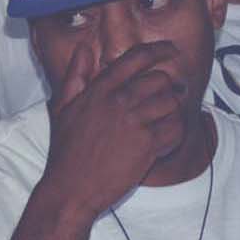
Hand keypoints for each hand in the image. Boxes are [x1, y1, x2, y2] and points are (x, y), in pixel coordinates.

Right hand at [40, 40, 188, 217]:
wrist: (70, 189)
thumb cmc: (66, 153)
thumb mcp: (62, 109)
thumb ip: (75, 77)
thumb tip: (83, 50)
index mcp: (100, 90)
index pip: (136, 58)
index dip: (159, 50)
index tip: (171, 50)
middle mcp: (118, 101)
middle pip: (160, 79)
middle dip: (167, 88)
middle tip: (167, 98)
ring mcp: (134, 122)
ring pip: (172, 102)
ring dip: (173, 112)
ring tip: (164, 122)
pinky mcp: (147, 145)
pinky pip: (177, 128)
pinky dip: (176, 133)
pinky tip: (164, 141)